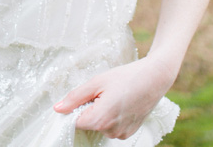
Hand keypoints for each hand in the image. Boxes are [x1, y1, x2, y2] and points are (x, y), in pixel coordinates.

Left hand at [53, 56, 177, 139]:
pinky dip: (113, 117)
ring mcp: (122, 134)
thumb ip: (75, 98)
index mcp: (100, 120)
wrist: (155, 78)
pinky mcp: (129, 133)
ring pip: (100, 125)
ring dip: (102, 113)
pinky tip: (121, 103)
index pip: (75, 122)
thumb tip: (58, 109)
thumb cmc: (126, 77)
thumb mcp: (96, 82)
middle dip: (91, 108)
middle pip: (88, 123)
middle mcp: (111, 132)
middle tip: (104, 92)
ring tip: (115, 96)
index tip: (86, 96)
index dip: (76, 108)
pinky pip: (112, 127)